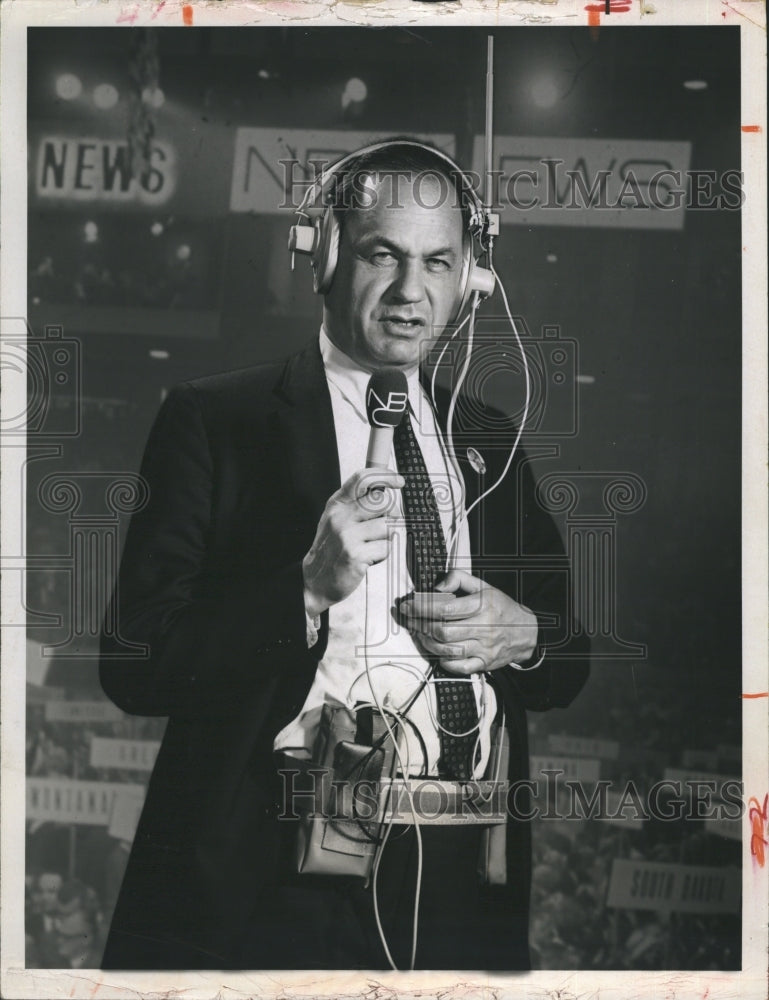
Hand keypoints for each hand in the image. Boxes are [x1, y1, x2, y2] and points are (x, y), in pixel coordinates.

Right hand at [302, 468, 403, 614]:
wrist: (315, 580)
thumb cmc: (331, 548)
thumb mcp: (337, 518)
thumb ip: (356, 503)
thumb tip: (385, 489)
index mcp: (337, 504)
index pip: (363, 479)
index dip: (385, 476)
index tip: (398, 481)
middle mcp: (341, 517)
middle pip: (383, 502)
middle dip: (390, 515)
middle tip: (382, 527)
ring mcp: (347, 536)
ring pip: (388, 526)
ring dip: (386, 538)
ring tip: (372, 545)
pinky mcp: (355, 554)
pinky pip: (386, 547)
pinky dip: (383, 554)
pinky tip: (369, 557)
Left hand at [397, 569, 537, 674]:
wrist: (526, 632)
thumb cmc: (500, 607)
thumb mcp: (483, 586)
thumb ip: (458, 579)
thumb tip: (436, 587)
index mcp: (483, 605)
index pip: (446, 608)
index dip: (422, 607)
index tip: (408, 606)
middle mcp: (484, 628)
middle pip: (443, 631)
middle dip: (420, 625)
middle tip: (409, 620)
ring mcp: (485, 648)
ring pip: (447, 650)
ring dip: (427, 642)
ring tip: (418, 633)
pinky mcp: (485, 663)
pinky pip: (459, 667)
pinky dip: (443, 660)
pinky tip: (436, 650)